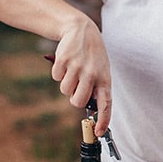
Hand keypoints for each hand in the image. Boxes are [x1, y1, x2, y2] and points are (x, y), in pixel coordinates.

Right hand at [50, 20, 111, 134]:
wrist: (81, 29)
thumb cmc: (92, 54)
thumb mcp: (100, 70)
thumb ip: (97, 88)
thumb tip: (87, 107)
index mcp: (105, 79)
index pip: (106, 104)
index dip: (103, 121)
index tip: (98, 132)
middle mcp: (92, 74)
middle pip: (77, 102)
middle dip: (74, 99)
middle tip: (76, 88)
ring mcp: (77, 67)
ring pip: (64, 90)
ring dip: (66, 84)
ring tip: (73, 69)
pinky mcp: (63, 61)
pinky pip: (56, 77)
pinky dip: (58, 72)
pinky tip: (66, 61)